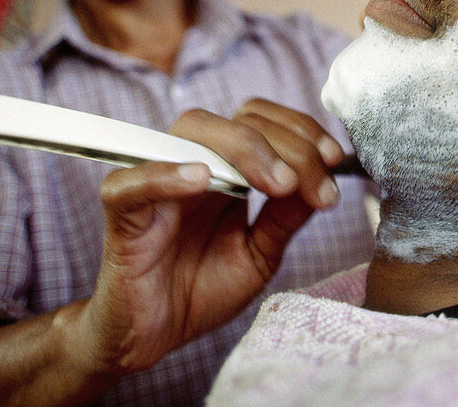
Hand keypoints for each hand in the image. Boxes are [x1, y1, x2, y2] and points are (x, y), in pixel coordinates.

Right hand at [66, 101, 346, 375]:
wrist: (153, 336)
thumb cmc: (202, 289)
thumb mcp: (261, 254)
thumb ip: (286, 216)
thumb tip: (326, 176)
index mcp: (228, 169)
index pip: (263, 121)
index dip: (301, 131)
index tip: (334, 159)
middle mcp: (193, 162)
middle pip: (238, 119)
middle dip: (287, 145)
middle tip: (310, 186)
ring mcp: (157, 181)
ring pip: (193, 130)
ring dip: (244, 149)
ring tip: (278, 184)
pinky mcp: (122, 211)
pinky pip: (135, 180)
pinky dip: (167, 173)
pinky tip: (203, 179)